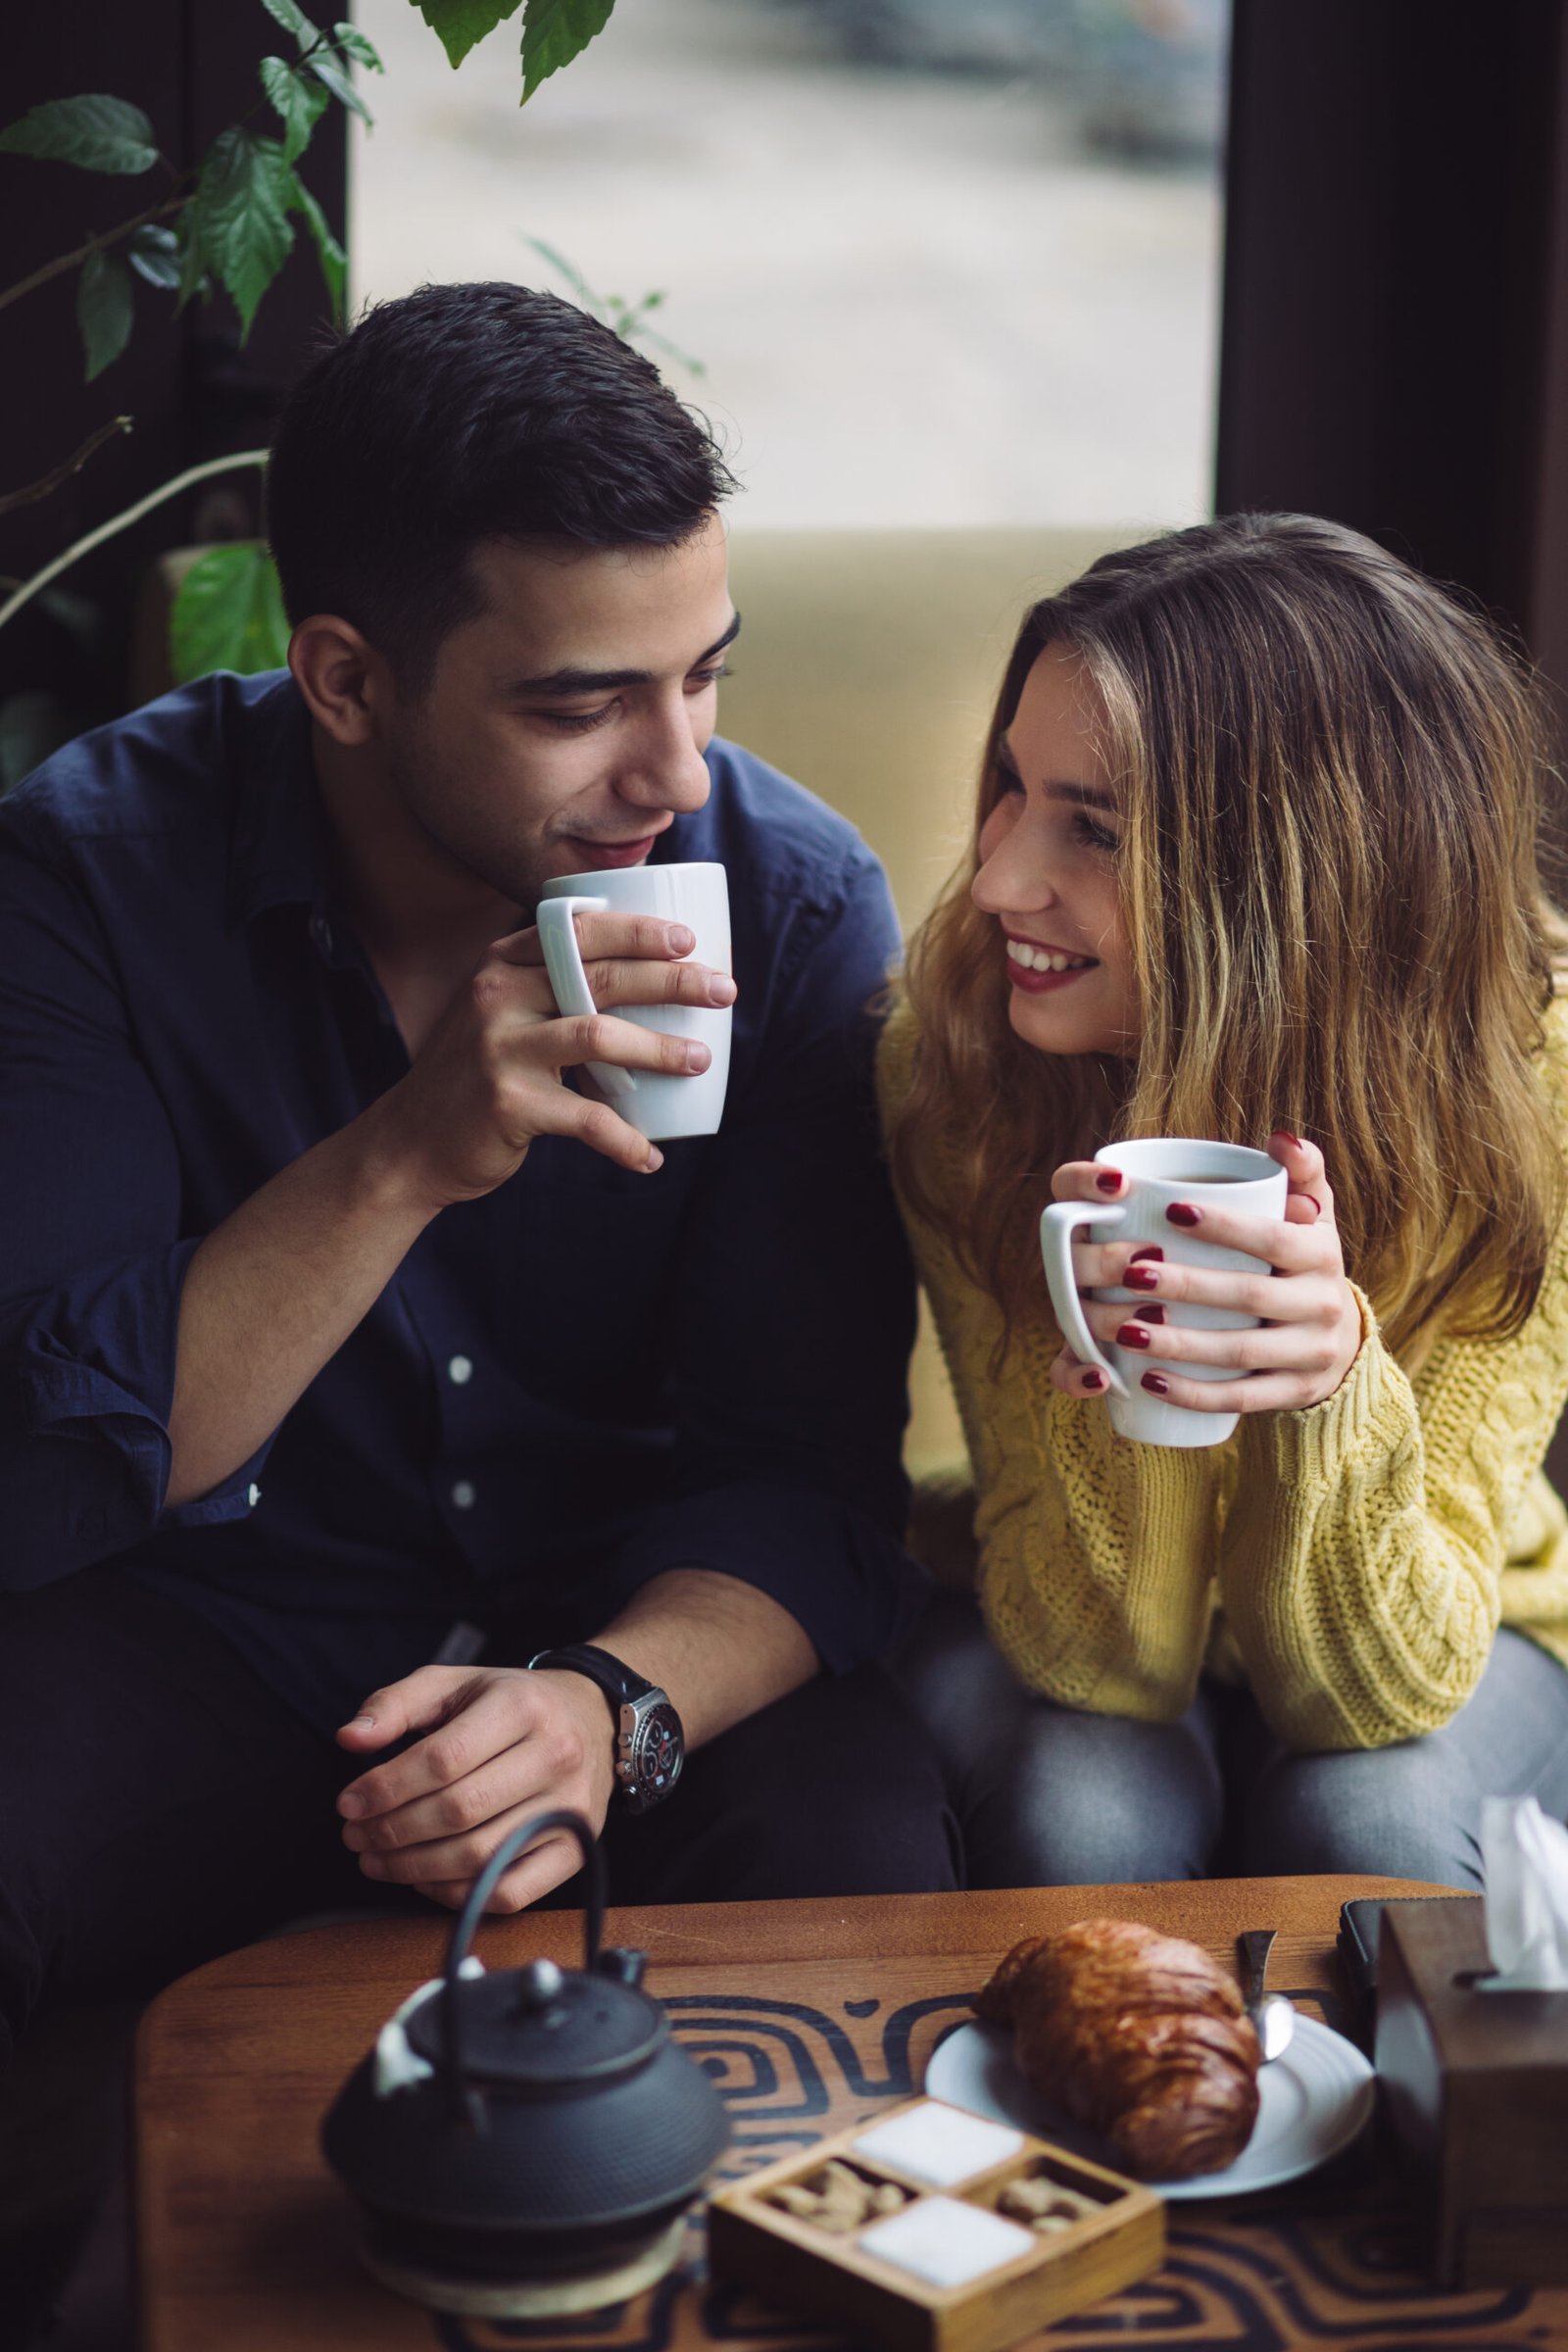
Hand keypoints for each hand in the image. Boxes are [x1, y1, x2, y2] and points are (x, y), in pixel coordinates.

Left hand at [335, 1664, 617, 1912]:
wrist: (591, 1718)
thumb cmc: (510, 1703)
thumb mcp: (454, 1684)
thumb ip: (395, 1704)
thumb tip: (349, 1739)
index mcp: (521, 1706)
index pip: (443, 1759)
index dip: (386, 1788)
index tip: (348, 1803)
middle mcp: (555, 1755)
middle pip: (459, 1811)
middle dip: (392, 1831)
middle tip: (355, 1835)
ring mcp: (571, 1808)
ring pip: (481, 1857)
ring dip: (414, 1869)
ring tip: (377, 1859)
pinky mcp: (576, 1850)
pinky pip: (508, 1893)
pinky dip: (457, 1894)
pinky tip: (426, 1879)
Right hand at [358, 911, 736, 1205]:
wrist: (411, 1143)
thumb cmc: (476, 1075)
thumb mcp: (499, 1013)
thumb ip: (549, 988)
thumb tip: (642, 975)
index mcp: (501, 965)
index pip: (578, 932)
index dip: (638, 932)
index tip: (689, 940)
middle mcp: (497, 997)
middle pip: (601, 976)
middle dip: (672, 980)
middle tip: (724, 990)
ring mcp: (500, 1049)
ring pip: (599, 1037)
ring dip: (661, 1050)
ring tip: (701, 1060)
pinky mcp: (507, 1104)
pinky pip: (585, 1118)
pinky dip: (624, 1140)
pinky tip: (650, 1156)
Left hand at [1047, 1131, 1362, 1414]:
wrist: (1341, 1341)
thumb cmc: (1303, 1262)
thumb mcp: (1314, 1216)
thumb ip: (1301, 1172)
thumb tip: (1280, 1139)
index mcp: (1322, 1254)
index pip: (1274, 1238)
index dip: (1225, 1226)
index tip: (1170, 1211)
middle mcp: (1324, 1305)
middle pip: (1249, 1297)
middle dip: (1187, 1287)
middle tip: (1130, 1273)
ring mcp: (1311, 1355)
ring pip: (1240, 1353)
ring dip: (1180, 1345)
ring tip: (1125, 1331)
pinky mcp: (1293, 1394)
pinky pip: (1242, 1399)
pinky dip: (1195, 1393)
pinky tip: (1150, 1382)